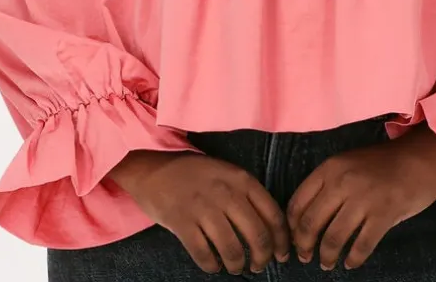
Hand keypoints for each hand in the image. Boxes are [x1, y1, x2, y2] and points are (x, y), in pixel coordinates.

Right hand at [106, 149, 290, 274]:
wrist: (154, 168)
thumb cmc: (195, 173)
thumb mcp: (227, 173)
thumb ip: (247, 194)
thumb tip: (269, 228)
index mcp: (242, 179)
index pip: (272, 214)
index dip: (281, 240)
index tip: (282, 255)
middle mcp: (226, 193)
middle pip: (257, 235)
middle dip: (262, 258)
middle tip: (258, 266)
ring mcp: (203, 208)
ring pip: (232, 249)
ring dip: (237, 265)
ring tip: (235, 267)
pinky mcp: (182, 223)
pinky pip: (204, 254)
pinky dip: (212, 266)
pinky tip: (213, 265)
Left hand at [287, 123, 435, 270]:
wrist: (419, 158)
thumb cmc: (382, 163)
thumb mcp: (349, 163)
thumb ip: (329, 185)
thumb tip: (309, 220)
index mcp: (330, 167)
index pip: (298, 202)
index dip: (292, 226)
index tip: (294, 239)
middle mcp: (343, 182)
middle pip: (311, 223)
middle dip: (305, 246)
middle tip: (306, 257)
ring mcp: (364, 199)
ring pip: (334, 238)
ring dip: (327, 256)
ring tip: (328, 263)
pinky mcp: (384, 214)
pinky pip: (361, 245)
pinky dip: (353, 259)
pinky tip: (351, 263)